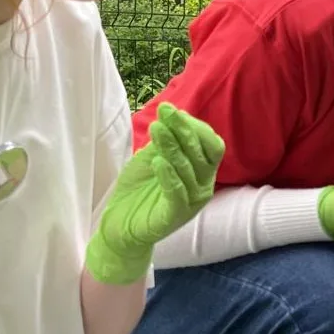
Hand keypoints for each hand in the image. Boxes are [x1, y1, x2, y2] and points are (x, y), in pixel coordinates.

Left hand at [86, 103, 224, 284]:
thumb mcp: (154, 158)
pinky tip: (158, 161)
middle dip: (184, 129)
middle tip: (165, 111)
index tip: (171, 110)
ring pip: (188, 170)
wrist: (121, 224)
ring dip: (172, 146)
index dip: (194, 126)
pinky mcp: (175, 216)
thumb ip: (166, 142)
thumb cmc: (140, 189)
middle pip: (202, 154)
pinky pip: (177, 193)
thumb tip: (173, 114)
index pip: (211, 145)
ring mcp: (191, 202)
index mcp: (202, 171)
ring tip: (156, 129)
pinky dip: (169, 176)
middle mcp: (203, 186)